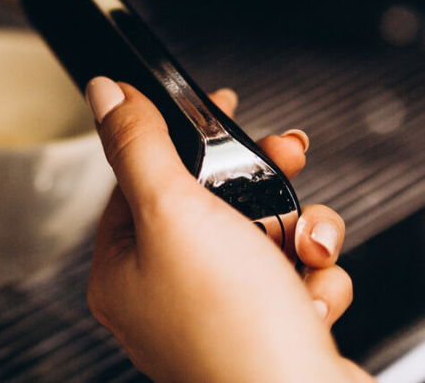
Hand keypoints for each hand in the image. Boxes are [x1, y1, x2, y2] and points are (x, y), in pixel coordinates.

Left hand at [85, 77, 369, 382]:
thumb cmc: (232, 329)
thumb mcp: (173, 210)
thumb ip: (139, 145)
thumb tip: (106, 92)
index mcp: (124, 269)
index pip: (142, 177)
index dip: (185, 136)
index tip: (222, 106)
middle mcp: (167, 296)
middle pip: (212, 201)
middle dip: (261, 179)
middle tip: (287, 157)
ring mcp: (222, 317)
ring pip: (265, 234)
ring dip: (300, 229)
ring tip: (307, 246)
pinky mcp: (273, 332)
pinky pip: (299, 277)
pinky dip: (318, 278)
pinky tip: (314, 294)